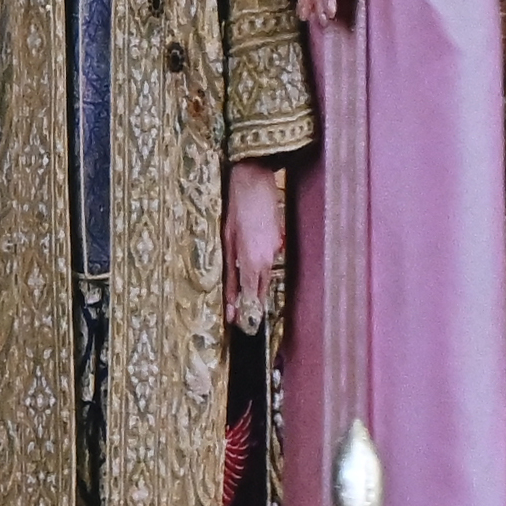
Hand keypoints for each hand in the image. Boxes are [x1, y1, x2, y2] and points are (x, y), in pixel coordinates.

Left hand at [226, 164, 285, 327]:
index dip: (245, 311)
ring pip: (266, 276)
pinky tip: (253, 268)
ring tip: (246, 299)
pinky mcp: (279, 239)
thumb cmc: (234, 209)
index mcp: (251, 260)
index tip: (239, 324)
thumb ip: (229, 272)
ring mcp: (276, 249)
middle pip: (260, 289)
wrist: (253, 181)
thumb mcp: (226, 242)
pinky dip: (261, 268)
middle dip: (252, 303)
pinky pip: (270, 260)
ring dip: (256, 287)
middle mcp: (267, 258)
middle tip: (244, 317)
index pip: (250, 295)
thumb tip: (230, 298)